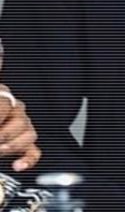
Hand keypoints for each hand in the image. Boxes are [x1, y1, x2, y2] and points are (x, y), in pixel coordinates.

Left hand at [0, 40, 40, 171]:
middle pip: (21, 118)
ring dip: (12, 144)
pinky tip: (17, 165)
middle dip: (3, 131)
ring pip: (30, 133)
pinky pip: (34, 151)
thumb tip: (0, 46)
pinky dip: (27, 159)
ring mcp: (19, 127)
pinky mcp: (21, 146)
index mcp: (3, 94)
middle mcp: (14, 109)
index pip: (6, 103)